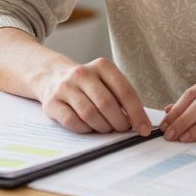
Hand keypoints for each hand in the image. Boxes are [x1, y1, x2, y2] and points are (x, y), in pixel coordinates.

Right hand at [33, 58, 151, 135]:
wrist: (51, 77)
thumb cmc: (87, 85)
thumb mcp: (105, 82)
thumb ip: (121, 97)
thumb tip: (140, 122)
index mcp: (102, 66)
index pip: (125, 91)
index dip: (137, 113)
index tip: (143, 129)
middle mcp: (82, 73)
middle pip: (107, 104)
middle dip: (119, 122)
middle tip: (122, 129)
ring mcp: (65, 87)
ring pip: (90, 114)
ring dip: (103, 127)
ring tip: (106, 128)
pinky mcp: (52, 102)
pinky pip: (73, 122)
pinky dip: (85, 129)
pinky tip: (89, 127)